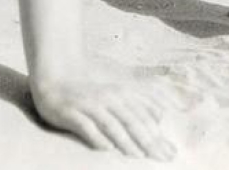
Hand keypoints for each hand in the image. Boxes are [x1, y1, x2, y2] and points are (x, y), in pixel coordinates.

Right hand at [31, 74, 175, 158]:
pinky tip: (106, 149)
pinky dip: (97, 137)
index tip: (172, 152)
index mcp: (121, 93)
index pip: (144, 116)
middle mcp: (109, 99)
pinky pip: (86, 127)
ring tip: (140, 157)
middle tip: (164, 158)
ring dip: (127, 142)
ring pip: (113, 125)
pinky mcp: (72, 113)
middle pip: (133, 122)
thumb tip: (160, 113)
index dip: (158, 135)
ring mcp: (91, 106)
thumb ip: (137, 99)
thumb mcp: (116, 86)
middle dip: (150, 142)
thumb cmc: (88, 81)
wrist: (56, 71)